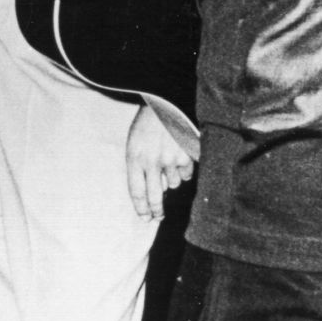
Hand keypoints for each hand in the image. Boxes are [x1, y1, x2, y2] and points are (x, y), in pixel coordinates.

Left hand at [125, 104, 196, 219]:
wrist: (166, 102)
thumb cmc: (147, 125)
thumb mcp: (135, 144)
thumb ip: (141, 167)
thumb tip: (158, 191)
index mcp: (134, 158)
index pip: (137, 191)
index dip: (141, 208)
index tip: (145, 218)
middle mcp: (151, 162)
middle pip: (155, 197)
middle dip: (156, 211)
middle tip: (158, 217)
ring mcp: (170, 160)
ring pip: (173, 184)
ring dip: (171, 179)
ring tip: (167, 160)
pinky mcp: (187, 155)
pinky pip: (186, 174)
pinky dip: (183, 169)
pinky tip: (178, 154)